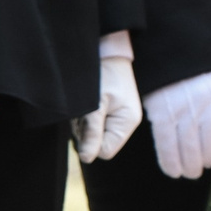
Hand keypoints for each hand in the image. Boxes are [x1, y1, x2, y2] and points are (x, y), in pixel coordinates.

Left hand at [72, 49, 142, 163]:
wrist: (106, 50)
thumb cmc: (103, 74)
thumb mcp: (95, 105)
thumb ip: (92, 132)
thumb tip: (86, 159)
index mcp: (128, 122)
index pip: (105, 151)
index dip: (90, 142)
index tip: (84, 122)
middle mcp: (125, 123)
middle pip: (98, 145)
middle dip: (85, 131)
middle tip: (84, 110)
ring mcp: (118, 118)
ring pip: (93, 136)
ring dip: (82, 124)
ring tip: (85, 103)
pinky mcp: (110, 112)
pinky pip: (92, 126)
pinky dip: (84, 118)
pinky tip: (86, 104)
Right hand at [143, 70, 210, 180]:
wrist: (170, 51)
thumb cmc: (197, 73)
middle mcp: (206, 103)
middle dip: (209, 159)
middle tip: (204, 164)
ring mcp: (183, 110)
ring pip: (190, 149)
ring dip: (191, 167)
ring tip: (191, 171)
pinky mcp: (161, 115)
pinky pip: (167, 147)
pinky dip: (171, 163)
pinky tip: (174, 171)